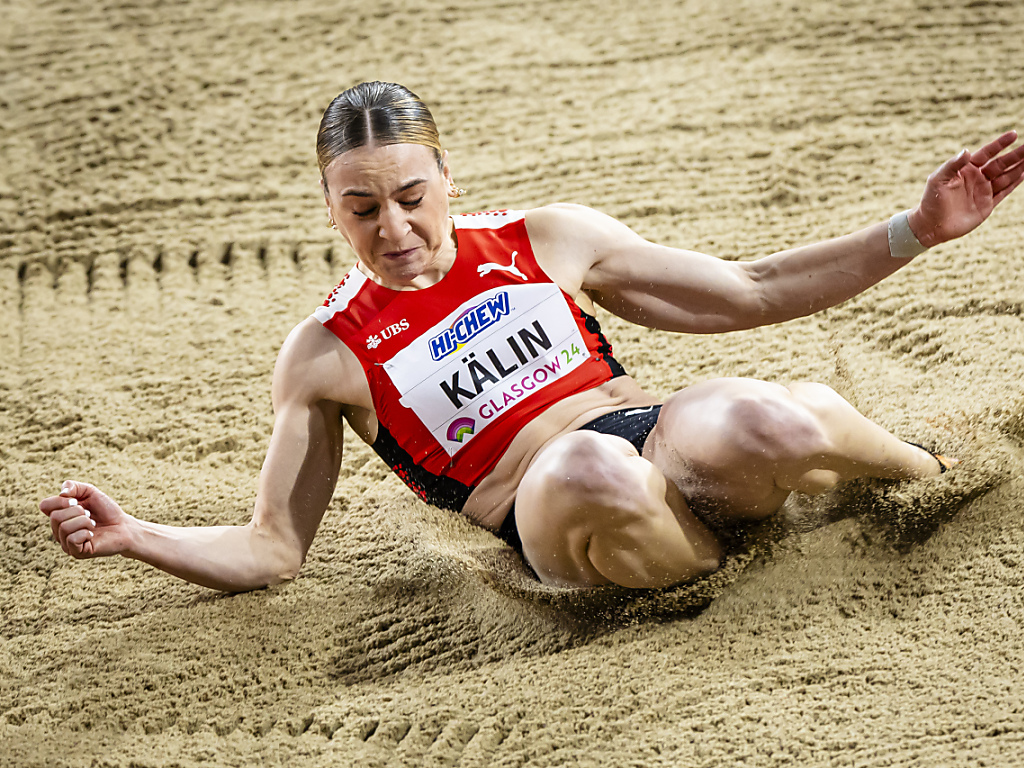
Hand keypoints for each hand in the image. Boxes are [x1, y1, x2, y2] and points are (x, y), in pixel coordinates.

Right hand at [39, 481, 134, 558]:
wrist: (123, 526)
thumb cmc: (106, 510)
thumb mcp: (90, 492)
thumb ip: (74, 486)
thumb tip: (62, 493)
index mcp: (59, 515)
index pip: (44, 506)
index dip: (60, 500)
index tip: (76, 500)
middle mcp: (58, 530)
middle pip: (55, 517)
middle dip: (77, 511)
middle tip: (89, 514)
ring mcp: (66, 543)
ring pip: (64, 528)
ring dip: (84, 521)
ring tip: (92, 523)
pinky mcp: (77, 553)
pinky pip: (72, 540)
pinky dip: (85, 532)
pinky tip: (92, 534)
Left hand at [908, 130, 1023, 247]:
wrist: (931, 225)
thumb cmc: (931, 200)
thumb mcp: (938, 179)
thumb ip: (952, 164)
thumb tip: (966, 150)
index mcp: (966, 169)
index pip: (986, 153)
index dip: (1000, 144)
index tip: (1013, 134)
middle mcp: (977, 178)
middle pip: (1001, 164)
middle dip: (1016, 155)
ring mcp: (983, 191)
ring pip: (1006, 176)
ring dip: (1019, 168)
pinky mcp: (987, 205)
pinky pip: (1004, 192)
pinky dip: (1014, 183)